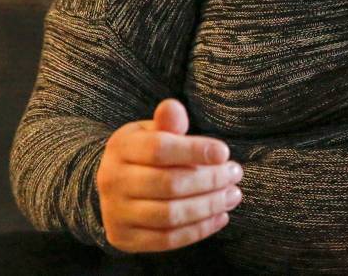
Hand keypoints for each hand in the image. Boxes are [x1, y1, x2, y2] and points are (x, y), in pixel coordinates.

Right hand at [97, 98, 242, 251]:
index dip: (195, 151)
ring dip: (208, 207)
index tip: (225, 152)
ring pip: (170, 215)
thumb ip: (167, 123)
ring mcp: (115, 212)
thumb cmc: (145, 153)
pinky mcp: (123, 238)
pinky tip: (220, 217)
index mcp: (121, 147)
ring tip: (232, 195)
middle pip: (169, 184)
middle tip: (235, 174)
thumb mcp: (153, 131)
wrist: (114, 185)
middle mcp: (112, 180)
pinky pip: (166, 239)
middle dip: (210, 180)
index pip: (159, 149)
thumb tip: (173, 107)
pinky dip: (198, 230)